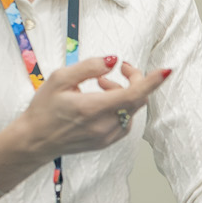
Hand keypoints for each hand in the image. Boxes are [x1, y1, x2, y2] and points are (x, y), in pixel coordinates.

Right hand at [3, 55, 169, 170]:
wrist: (35, 141)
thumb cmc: (44, 109)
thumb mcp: (60, 79)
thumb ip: (89, 67)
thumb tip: (113, 61)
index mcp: (93, 108)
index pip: (133, 94)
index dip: (151, 81)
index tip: (166, 70)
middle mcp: (104, 125)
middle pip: (137, 100)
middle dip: (134, 79)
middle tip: (119, 67)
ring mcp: (107, 136)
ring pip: (132, 110)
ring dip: (124, 93)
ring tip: (101, 85)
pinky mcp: (107, 142)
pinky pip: (125, 120)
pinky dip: (120, 107)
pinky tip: (102, 101)